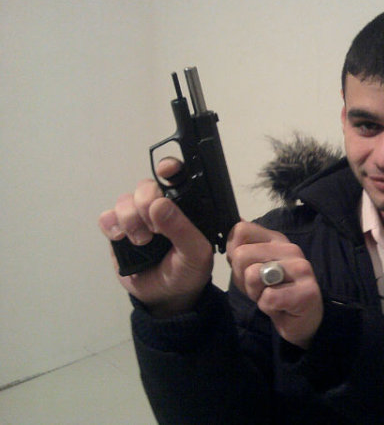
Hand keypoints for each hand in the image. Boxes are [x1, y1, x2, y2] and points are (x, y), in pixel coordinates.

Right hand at [98, 159, 213, 316]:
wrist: (166, 297)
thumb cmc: (188, 271)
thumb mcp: (196, 253)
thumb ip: (182, 229)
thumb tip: (158, 204)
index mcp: (185, 206)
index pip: (176, 176)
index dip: (169, 167)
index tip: (166, 171)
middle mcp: (159, 206)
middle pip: (145, 186)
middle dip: (146, 201)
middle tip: (153, 227)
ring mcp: (137, 218)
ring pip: (124, 200)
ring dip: (130, 218)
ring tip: (142, 241)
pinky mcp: (118, 232)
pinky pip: (106, 217)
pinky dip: (111, 225)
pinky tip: (121, 238)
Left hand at [227, 222, 322, 348]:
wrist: (301, 321)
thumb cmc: (273, 292)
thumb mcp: (249, 268)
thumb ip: (240, 248)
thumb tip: (233, 224)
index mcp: (276, 239)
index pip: (241, 230)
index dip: (234, 252)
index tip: (245, 268)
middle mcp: (290, 248)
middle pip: (241, 254)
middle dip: (242, 277)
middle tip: (259, 288)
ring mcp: (301, 268)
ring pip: (253, 274)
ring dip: (254, 292)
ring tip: (269, 296)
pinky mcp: (307, 292)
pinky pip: (268, 298)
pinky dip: (267, 307)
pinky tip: (279, 307)